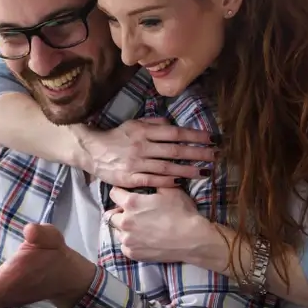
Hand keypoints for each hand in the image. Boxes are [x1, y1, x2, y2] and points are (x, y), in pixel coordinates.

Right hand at [70, 118, 216, 188]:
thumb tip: (172, 124)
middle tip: (216, 155)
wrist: (91, 151)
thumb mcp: (133, 124)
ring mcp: (136, 163)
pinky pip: (152, 181)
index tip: (211, 139)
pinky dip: (168, 182)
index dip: (195, 136)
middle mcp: (142, 146)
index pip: (175, 133)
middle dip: (198, 153)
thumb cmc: (115, 137)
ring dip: (188, 170)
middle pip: (175, 150)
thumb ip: (153, 123)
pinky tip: (181, 183)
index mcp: (144, 131)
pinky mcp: (130, 178)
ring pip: (167, 167)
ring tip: (205, 172)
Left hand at [107, 186, 224, 266]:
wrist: (193, 240)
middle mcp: (125, 221)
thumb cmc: (182, 213)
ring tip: (139, 227)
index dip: (120, 192)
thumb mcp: (170, 190)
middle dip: (120, 212)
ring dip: (124, 228)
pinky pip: (124, 246)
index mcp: (131, 203)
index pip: (114, 193)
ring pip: (117, 231)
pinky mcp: (132, 253)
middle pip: (112, 214)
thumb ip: (153, 184)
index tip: (126, 195)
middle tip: (134, 213)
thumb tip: (148, 179)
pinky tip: (142, 240)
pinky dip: (131, 242)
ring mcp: (127, 239)